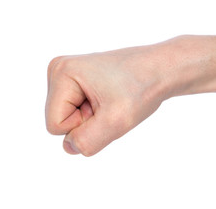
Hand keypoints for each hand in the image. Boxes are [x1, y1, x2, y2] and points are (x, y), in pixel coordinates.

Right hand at [45, 47, 166, 155]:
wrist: (160, 69)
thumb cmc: (142, 88)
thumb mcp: (116, 121)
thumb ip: (87, 140)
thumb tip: (69, 146)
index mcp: (61, 72)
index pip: (55, 126)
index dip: (83, 126)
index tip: (105, 107)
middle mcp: (58, 69)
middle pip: (59, 121)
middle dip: (87, 121)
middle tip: (110, 104)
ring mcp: (68, 74)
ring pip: (69, 118)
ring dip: (92, 117)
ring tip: (111, 99)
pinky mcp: (77, 79)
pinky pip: (77, 111)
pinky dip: (95, 111)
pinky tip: (110, 97)